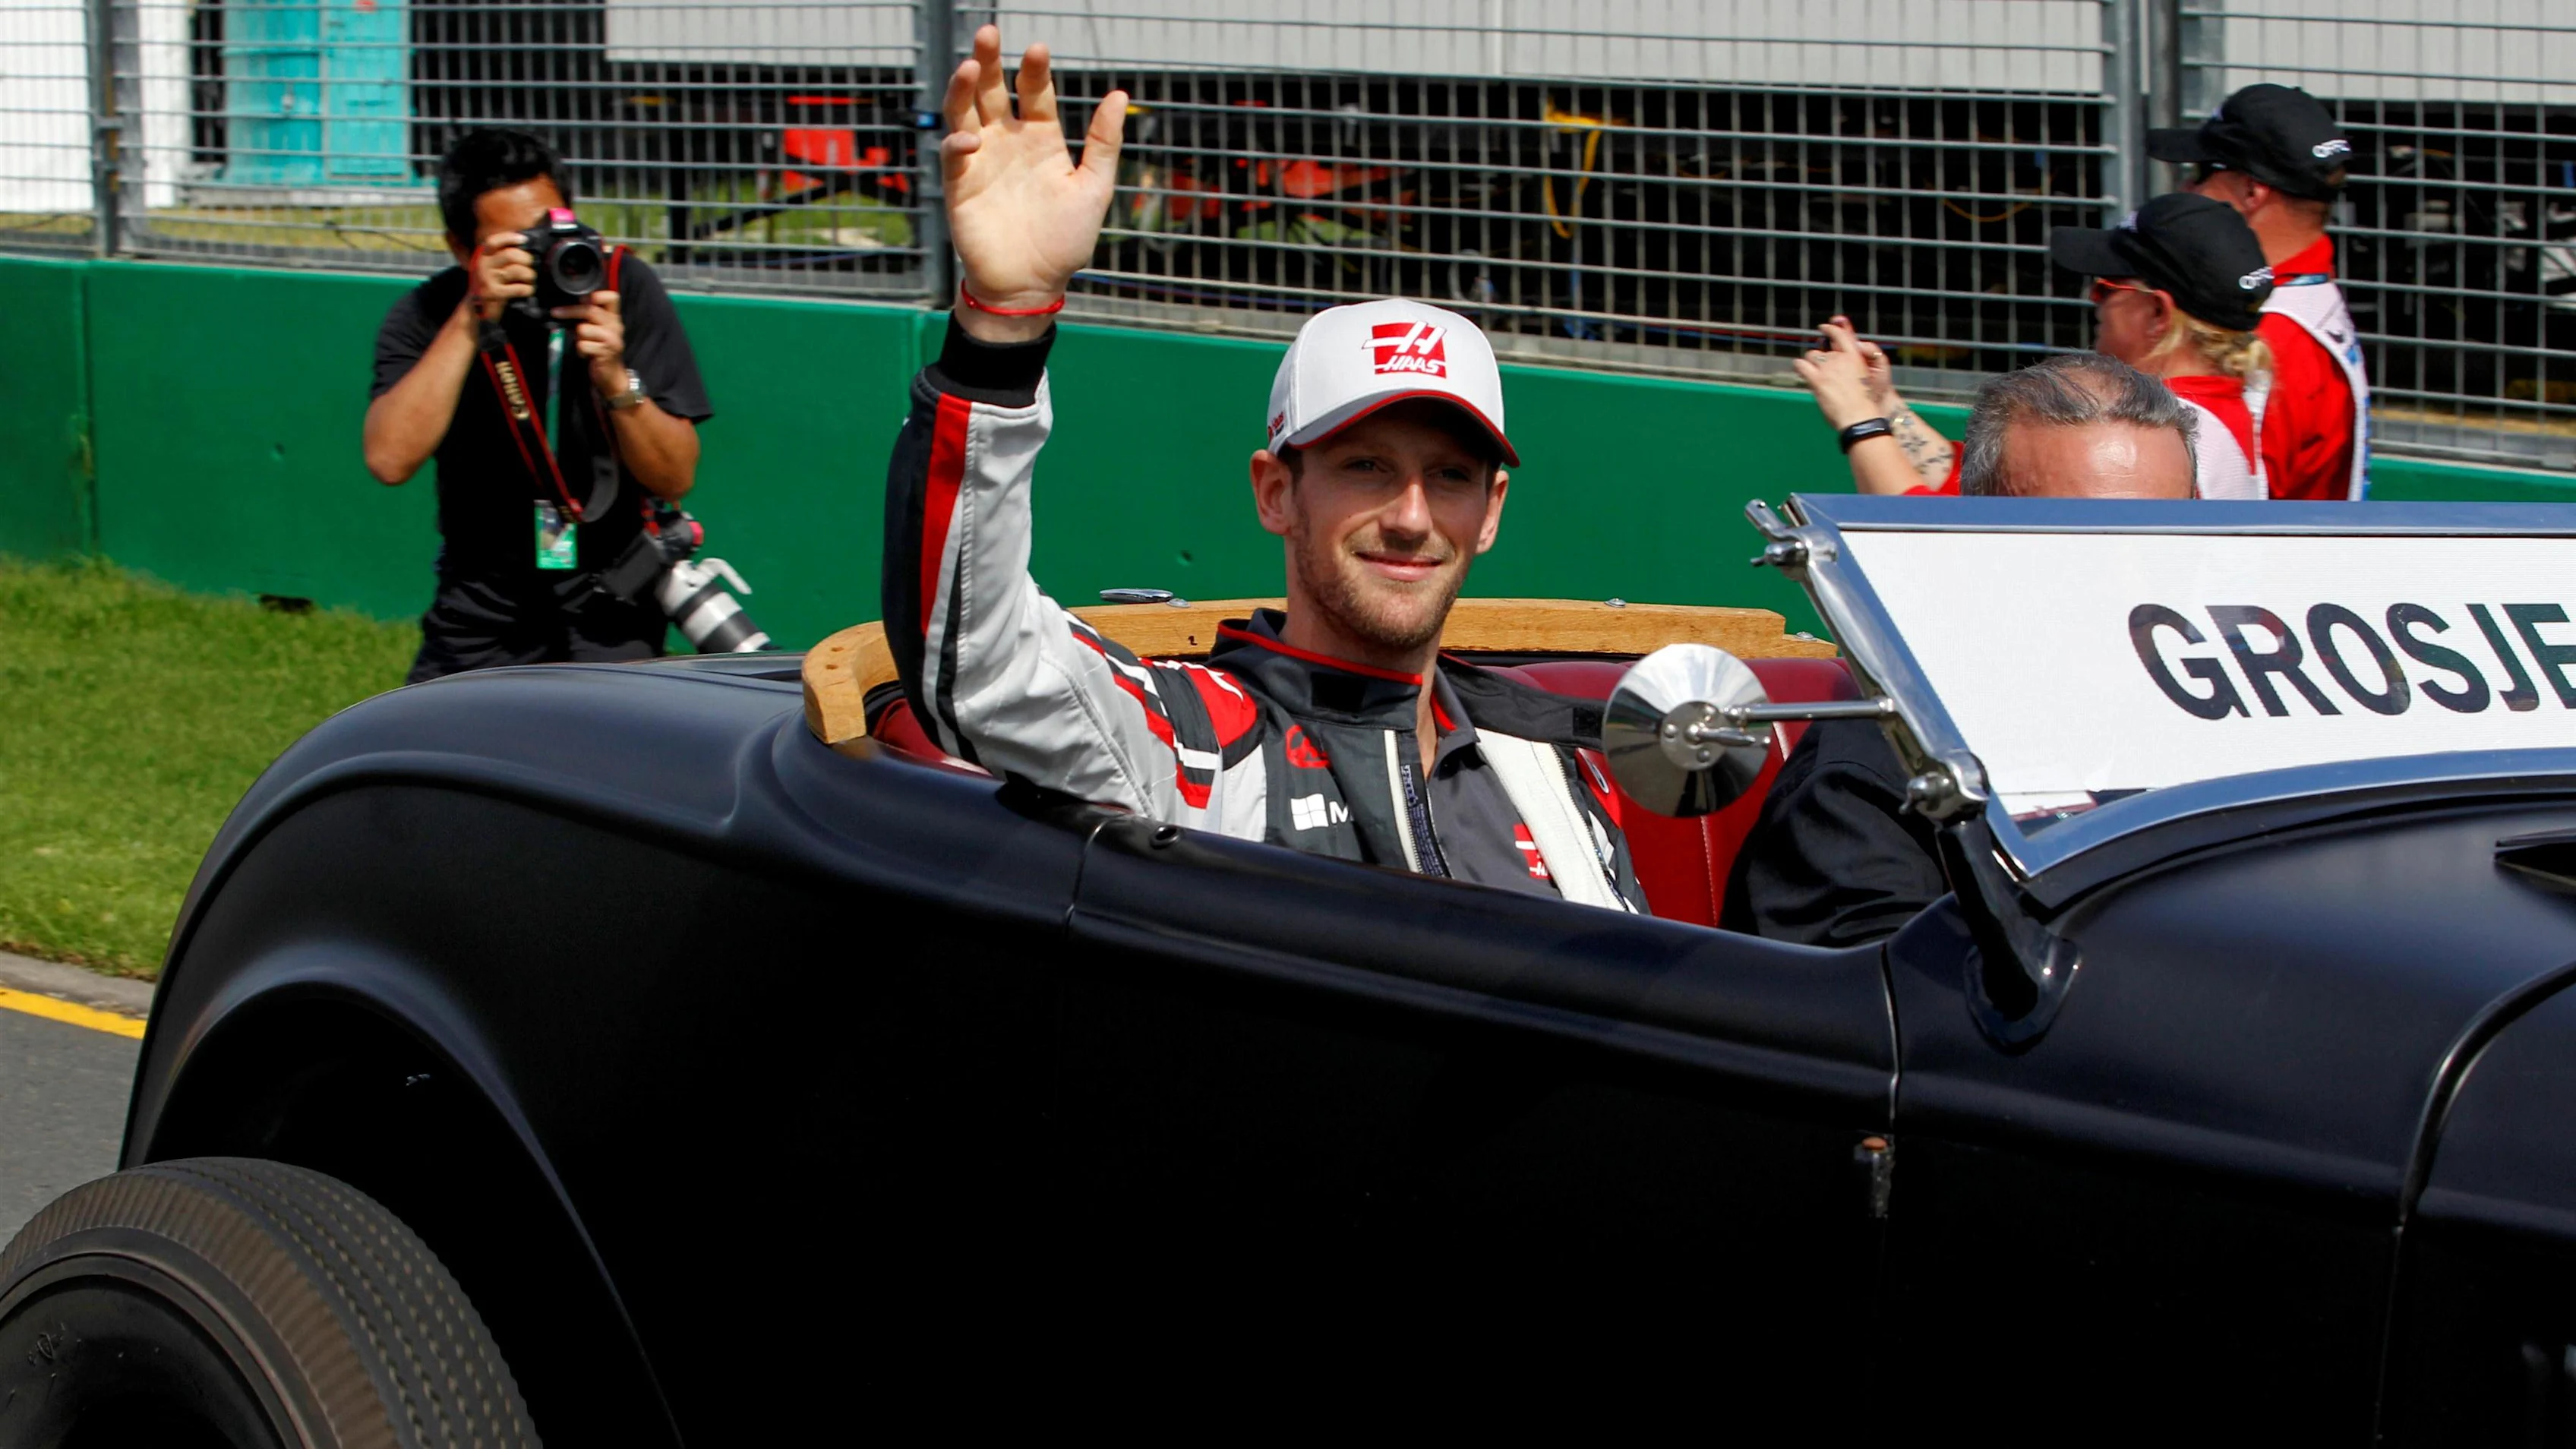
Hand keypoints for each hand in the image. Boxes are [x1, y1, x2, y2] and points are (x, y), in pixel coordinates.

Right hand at [465, 232, 533, 321]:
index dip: (509, 238)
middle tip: (532, 265)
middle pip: (510, 255)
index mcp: (482, 256)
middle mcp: (482, 265)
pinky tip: (527, 290)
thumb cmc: (489, 284)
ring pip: (517, 270)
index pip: (493, 241)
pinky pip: (518, 288)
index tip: (524, 240)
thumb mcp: (490, 267)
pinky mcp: (493, 293)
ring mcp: (487, 279)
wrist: (475, 307)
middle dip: (527, 259)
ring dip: (529, 274)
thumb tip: (525, 246)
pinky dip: (527, 289)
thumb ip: (501, 256)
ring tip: (530, 279)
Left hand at [558, 290, 630, 395]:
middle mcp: (615, 326)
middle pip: (590, 310)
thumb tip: (565, 308)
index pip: (612, 297)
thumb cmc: (600, 350)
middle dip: (570, 311)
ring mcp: (611, 339)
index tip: (582, 299)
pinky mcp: (605, 352)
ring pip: (583, 329)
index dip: (597, 295)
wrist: (611, 375)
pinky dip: (580, 350)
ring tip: (582, 343)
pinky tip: (585, 354)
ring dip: (578, 337)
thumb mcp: (596, 331)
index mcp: (614, 318)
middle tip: (555, 312)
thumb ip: (586, 319)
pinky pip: (582, 345)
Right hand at [940, 24, 1127, 337]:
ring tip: (971, 65)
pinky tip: (973, 139)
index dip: (1034, 71)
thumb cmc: (1065, 240)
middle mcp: (1008, 143)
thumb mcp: (1094, 188)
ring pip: (966, 112)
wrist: (1032, 286)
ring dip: (964, 88)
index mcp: (1042, 140)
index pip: (1035, 93)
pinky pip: (954, 154)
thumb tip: (1118, 95)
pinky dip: (959, 143)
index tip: (1037, 49)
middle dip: (991, 61)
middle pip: (994, 91)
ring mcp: (982, 161)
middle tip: (987, 33)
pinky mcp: (960, 185)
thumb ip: (1104, 143)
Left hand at [1792, 319, 1885, 430]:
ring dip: (1811, 362)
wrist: (1860, 417)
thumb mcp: (1864, 380)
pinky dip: (1799, 365)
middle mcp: (1841, 359)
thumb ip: (1851, 369)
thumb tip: (1839, 369)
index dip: (1831, 329)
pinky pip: (1802, 365)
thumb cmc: (1864, 403)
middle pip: (1824, 349)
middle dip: (1822, 357)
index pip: (1841, 335)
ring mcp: (1828, 368)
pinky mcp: (1817, 380)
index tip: (1824, 327)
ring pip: (1812, 355)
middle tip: (1822, 368)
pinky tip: (1799, 368)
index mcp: (1855, 356)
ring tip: (1813, 373)